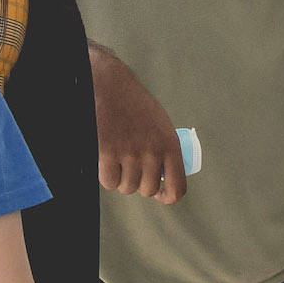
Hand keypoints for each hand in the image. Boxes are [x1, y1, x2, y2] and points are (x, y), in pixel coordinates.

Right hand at [90, 46, 185, 203]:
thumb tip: (163, 179)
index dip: (167, 196)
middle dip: (138, 183)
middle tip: (132, 167)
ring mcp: (130, 153)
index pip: (177, 187)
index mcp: (170, 145)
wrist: (111, 86)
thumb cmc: (135, 104)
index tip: (159, 194)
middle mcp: (152, 152)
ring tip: (118, 160)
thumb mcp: (161, 124)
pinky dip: (107, 176)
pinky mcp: (108, 153)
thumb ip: (165, 150)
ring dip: (121, 179)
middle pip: (147, 190)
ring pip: (127, 187)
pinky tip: (107, 161)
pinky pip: (109, 181)